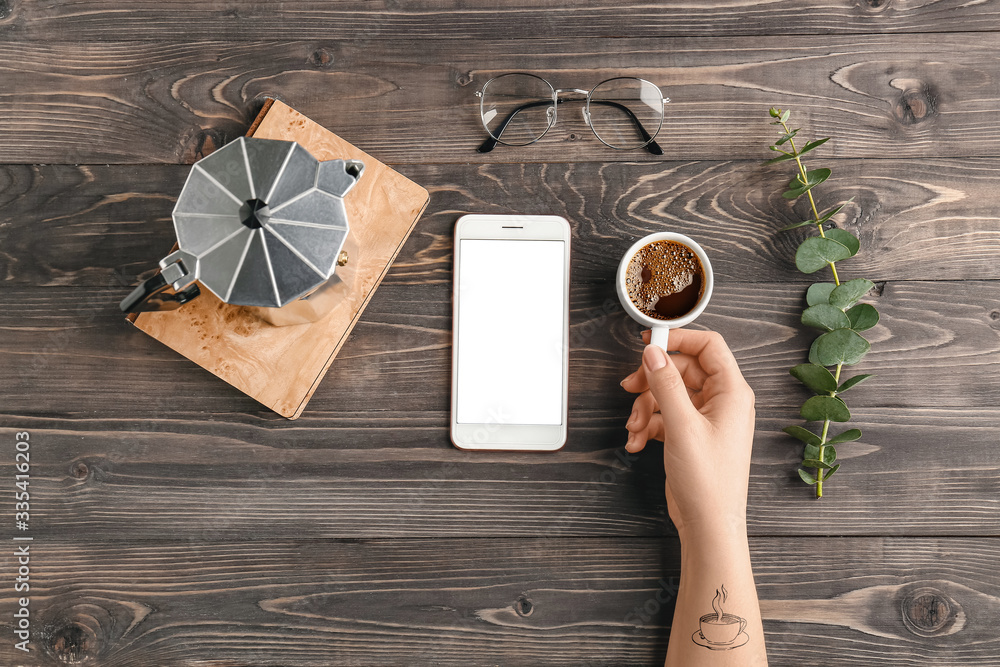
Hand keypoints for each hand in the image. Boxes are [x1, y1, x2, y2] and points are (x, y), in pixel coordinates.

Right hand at [621, 329, 755, 537]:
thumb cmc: (709, 481)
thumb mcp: (682, 426)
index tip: (650, 342)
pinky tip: (638, 441)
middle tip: (631, 388)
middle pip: (681, 371)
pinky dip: (648, 426)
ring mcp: (705, 419)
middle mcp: (721, 402)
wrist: (709, 524)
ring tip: (635, 427)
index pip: (708, 346)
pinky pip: (664, 416)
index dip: (679, 339)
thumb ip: (666, 385)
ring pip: (668, 394)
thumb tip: (653, 354)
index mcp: (731, 392)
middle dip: (652, 381)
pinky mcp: (690, 435)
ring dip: (645, 408)